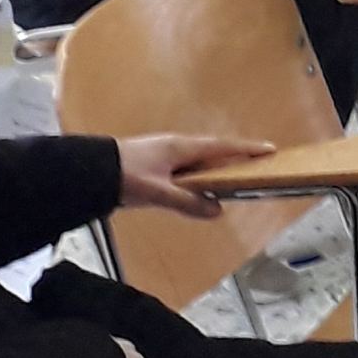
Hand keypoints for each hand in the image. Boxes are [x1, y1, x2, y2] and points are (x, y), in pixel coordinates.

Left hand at [117, 134, 275, 219]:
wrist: (87, 171)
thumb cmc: (123, 176)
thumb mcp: (157, 192)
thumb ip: (186, 202)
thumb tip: (217, 210)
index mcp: (181, 147)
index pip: (222, 146)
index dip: (246, 149)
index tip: (269, 149)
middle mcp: (176, 146)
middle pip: (213, 150)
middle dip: (235, 156)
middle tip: (256, 163)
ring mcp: (164, 154)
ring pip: (198, 159)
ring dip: (215, 166)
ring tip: (231, 178)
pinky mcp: (154, 164)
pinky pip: (186, 167)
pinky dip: (198, 175)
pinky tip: (197, 187)